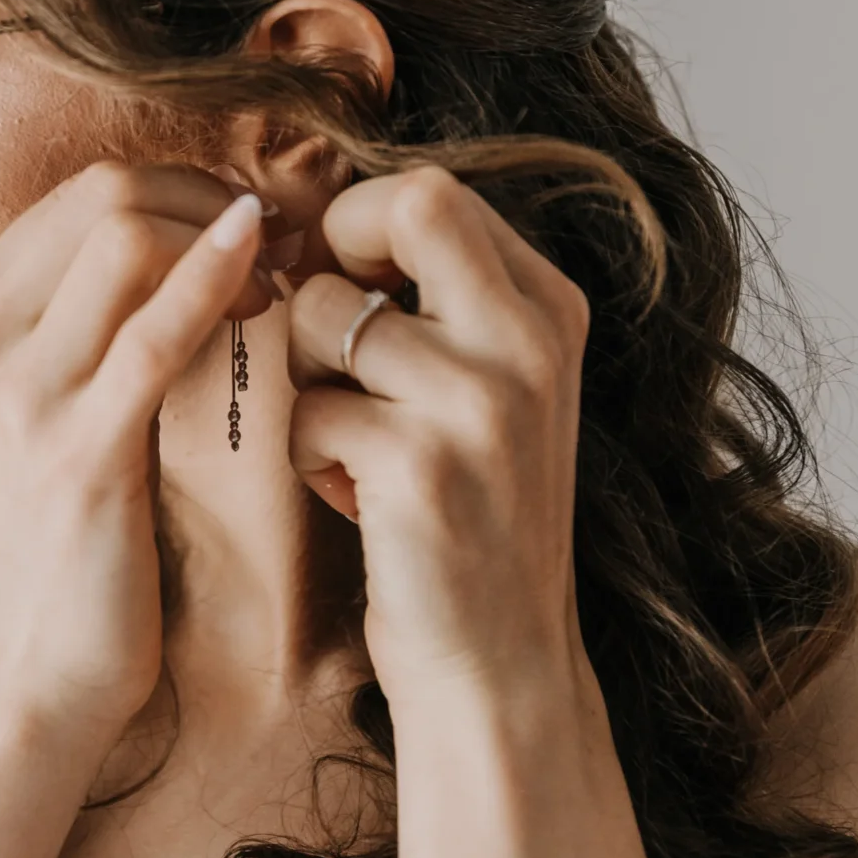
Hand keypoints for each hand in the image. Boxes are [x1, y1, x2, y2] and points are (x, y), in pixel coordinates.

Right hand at [0, 160, 280, 738]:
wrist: (21, 674)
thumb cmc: (47, 539)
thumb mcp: (30, 408)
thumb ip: (68, 323)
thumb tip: (170, 240)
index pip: (79, 194)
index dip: (180, 190)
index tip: (247, 225)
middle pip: (103, 194)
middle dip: (208, 197)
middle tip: (280, 240)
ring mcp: (14, 391)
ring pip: (128, 236)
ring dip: (225, 239)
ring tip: (280, 281)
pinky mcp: (77, 450)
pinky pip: (158, 331)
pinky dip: (218, 282)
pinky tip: (264, 277)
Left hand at [282, 164, 591, 694]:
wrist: (499, 664)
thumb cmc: (468, 514)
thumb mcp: (490, 388)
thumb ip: (440, 298)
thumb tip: (322, 214)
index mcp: (549, 310)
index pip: (432, 192)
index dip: (357, 228)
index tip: (346, 291)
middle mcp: (530, 344)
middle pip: (404, 207)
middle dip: (330, 257)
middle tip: (331, 337)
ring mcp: (481, 404)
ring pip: (321, 316)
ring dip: (307, 379)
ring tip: (352, 441)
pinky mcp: (420, 468)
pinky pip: (307, 409)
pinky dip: (309, 454)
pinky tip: (356, 500)